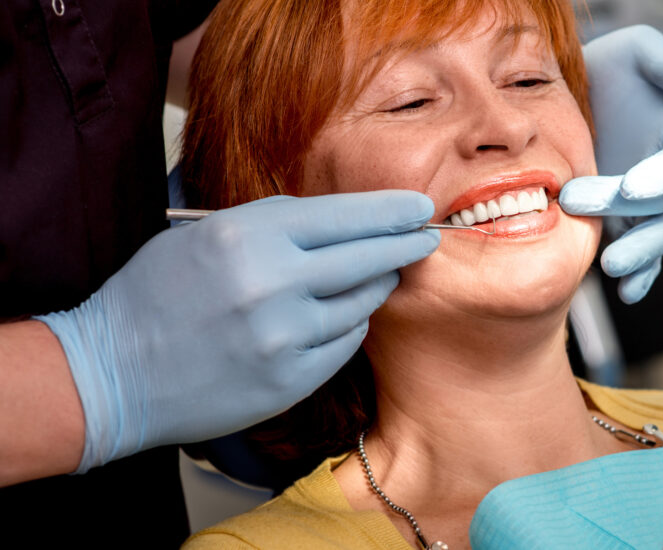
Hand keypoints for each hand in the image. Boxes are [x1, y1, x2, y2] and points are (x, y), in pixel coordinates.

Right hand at [36, 191, 437, 471]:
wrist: (111, 374)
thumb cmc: (154, 295)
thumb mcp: (204, 236)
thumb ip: (272, 225)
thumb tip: (340, 221)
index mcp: (247, 236)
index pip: (344, 216)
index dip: (389, 211)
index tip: (418, 206)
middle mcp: (272, 283)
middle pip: (367, 257)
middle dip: (405, 244)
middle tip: (426, 237)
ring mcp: (284, 336)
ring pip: (361, 302)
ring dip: (375, 286)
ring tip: (379, 276)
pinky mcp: (290, 379)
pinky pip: (344, 343)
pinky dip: (348, 326)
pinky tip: (340, 317)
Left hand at [560, 25, 662, 302]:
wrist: (582, 97)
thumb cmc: (616, 68)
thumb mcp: (638, 50)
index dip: (661, 179)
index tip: (632, 188)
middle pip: (662, 206)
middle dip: (626, 213)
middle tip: (577, 202)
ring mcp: (654, 206)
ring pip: (655, 238)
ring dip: (637, 256)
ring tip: (611, 267)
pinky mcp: (630, 224)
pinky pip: (643, 256)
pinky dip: (640, 277)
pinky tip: (627, 292)